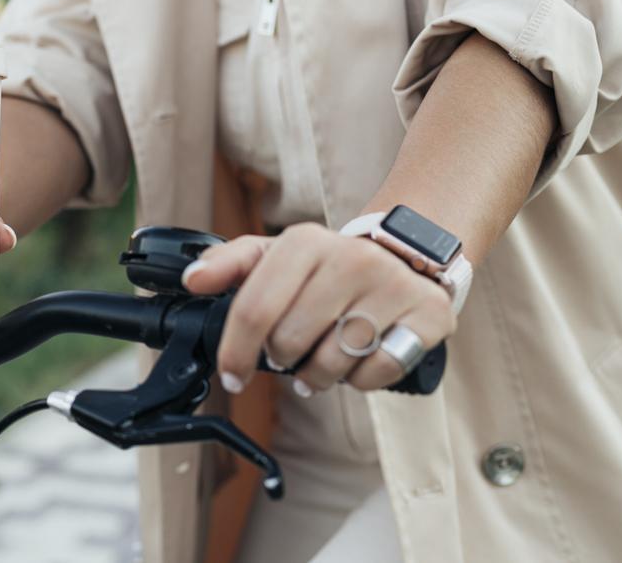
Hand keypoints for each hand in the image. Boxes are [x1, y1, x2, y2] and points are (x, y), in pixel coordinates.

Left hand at [182, 223, 454, 396]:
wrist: (407, 253)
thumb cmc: (328, 267)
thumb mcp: (278, 256)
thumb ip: (230, 264)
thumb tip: (193, 280)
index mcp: (306, 242)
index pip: (254, 310)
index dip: (236, 353)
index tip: (232, 376)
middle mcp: (352, 258)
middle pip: (289, 343)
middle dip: (281, 358)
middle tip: (290, 351)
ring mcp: (393, 287)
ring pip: (331, 363)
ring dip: (318, 374)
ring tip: (322, 359)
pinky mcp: (429, 316)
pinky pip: (375, 373)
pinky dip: (360, 379)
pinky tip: (361, 357)